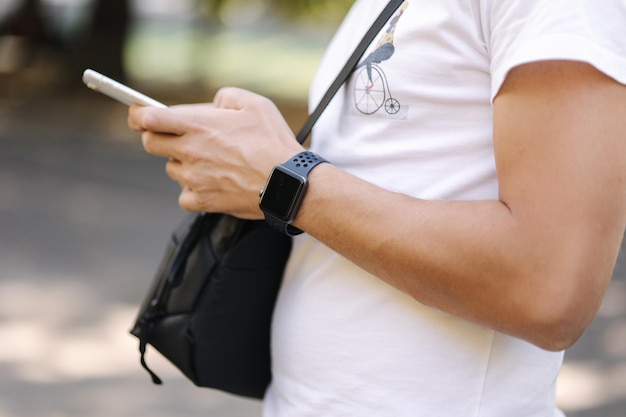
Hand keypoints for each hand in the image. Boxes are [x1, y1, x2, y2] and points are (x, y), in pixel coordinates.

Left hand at [128, 87, 304, 217]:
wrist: (286, 183)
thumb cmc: (274, 142)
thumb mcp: (254, 103)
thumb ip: (225, 97)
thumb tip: (213, 104)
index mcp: (197, 125)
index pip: (148, 118)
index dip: (138, 115)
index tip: (139, 115)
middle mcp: (190, 151)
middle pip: (151, 144)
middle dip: (159, 137)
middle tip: (180, 137)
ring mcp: (193, 178)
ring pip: (171, 169)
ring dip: (183, 164)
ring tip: (211, 162)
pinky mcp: (202, 201)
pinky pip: (184, 196)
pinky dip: (193, 190)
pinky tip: (212, 184)